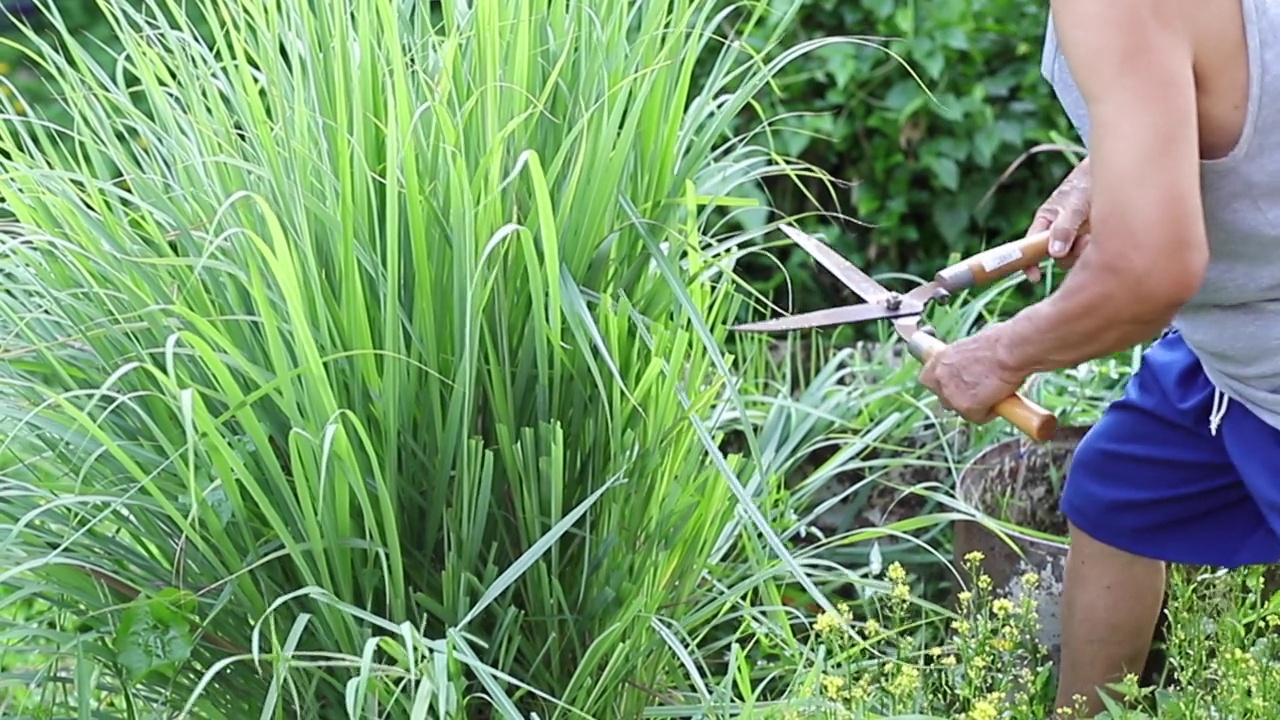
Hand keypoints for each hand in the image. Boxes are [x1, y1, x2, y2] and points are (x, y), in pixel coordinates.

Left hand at [917, 326, 1028, 423]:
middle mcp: (938, 378)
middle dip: (959, 396)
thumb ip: (961, 362)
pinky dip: (990, 412)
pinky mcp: (966, 408)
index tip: (957, 383)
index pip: (928, 379)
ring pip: (960, 409)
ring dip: (974, 405)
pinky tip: (1000, 398)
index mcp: (937, 359)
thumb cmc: (999, 343)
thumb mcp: (970, 348)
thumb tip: (968, 369)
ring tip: (993, 393)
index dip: (945, 383)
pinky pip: (978, 417)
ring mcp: (950, 395)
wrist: (1010, 350)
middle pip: (943, 397)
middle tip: (979, 390)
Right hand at [1024, 157, 1091, 282]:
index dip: (1028, 263)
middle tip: (1083, 243)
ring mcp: (1075, 235)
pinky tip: (1103, 232)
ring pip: (1075, 256)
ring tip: (1095, 232)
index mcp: (1044, 222)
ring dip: (1085, 250)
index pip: (1028, 247)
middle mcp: (1057, 231)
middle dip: (1069, 255)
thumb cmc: (1085, 185)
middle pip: (1056, 256)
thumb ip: (1064, 228)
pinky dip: (1097, 246)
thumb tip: (1054, 254)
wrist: (1111, 172)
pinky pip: (1091, 251)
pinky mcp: (1092, 237)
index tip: (1034, 277)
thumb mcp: (1073, 205)